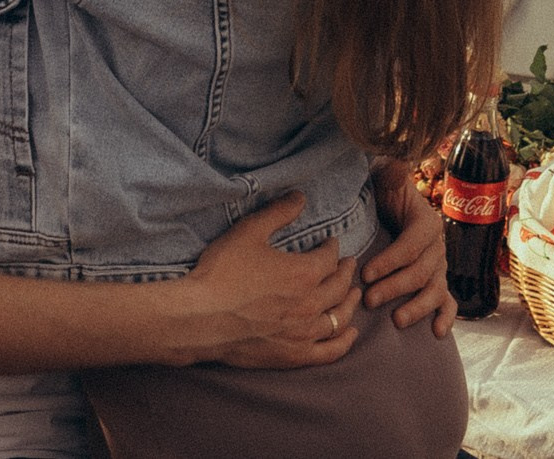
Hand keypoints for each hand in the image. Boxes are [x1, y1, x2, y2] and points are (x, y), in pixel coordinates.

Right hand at [179, 193, 360, 369]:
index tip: (331, 243)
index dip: (333, 248)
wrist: (200, 318)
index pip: (330, 258)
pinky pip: (330, 351)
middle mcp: (311, 304)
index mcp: (304, 273)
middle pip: (339, 287)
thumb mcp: (249, 232)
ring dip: (350, 303)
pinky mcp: (294, 356)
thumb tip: (301, 197)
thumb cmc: (222, 273)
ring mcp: (304, 333)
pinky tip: (350, 333)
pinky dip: (344, 341)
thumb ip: (278, 212)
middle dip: (346, 272)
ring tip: (353, 294)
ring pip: (340, 318)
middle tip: (348, 264)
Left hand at [366, 159, 454, 338]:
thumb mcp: (385, 180)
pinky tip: (438, 333)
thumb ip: (390, 173)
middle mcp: (437, 246)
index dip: (390, 261)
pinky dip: (445, 317)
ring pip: (435, 290)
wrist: (389, 208)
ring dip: (417, 307)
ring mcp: (440, 266)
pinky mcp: (438, 282)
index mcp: (426, 222)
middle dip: (395, 287)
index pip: (411, 245)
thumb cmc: (383, 195)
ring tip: (396, 320)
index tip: (365, 273)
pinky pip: (448, 301)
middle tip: (369, 300)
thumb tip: (394, 165)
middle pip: (421, 272)